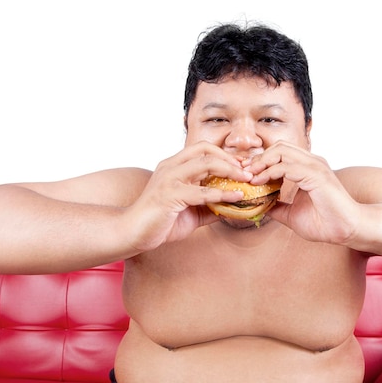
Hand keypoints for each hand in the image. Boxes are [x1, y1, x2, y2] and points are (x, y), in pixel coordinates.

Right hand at [124, 142, 251, 250]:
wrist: (132, 233)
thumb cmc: (160, 222)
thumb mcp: (191, 212)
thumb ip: (210, 206)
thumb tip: (234, 208)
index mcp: (174, 166)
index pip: (203, 149)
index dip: (225, 155)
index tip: (242, 167)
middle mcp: (171, 167)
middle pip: (206, 150)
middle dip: (231, 159)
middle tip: (248, 171)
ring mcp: (169, 179)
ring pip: (205, 164)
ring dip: (230, 171)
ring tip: (246, 180)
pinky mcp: (170, 195)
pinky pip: (202, 191)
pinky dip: (222, 193)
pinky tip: (235, 197)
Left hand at [246, 141, 360, 244]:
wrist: (346, 230)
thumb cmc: (325, 223)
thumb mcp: (291, 215)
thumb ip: (277, 207)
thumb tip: (259, 207)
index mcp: (307, 168)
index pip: (280, 153)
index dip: (261, 161)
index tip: (246, 174)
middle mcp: (312, 162)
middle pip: (279, 147)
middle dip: (258, 158)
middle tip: (244, 173)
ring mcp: (315, 166)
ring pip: (281, 151)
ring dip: (262, 163)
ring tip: (250, 177)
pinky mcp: (316, 175)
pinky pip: (287, 166)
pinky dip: (270, 172)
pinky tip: (261, 182)